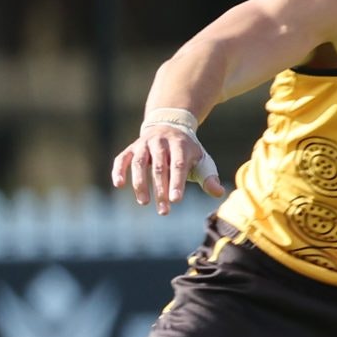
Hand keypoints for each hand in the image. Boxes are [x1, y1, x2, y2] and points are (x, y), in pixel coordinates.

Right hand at [111, 120, 225, 214]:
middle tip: (164, 211)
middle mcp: (161, 142)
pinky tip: (119, 185)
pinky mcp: (131, 148)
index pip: (178, 165)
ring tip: (144, 202)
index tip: (175, 200)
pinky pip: (122, 159)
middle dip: (161, 190)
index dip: (177, 183)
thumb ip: (208, 177)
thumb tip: (219, 193)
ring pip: (139, 163)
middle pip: (159, 167)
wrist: (170, 126)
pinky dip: (118, 170)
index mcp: (180, 145)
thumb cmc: (188, 151)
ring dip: (140, 183)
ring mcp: (144, 144)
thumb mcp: (201, 161)